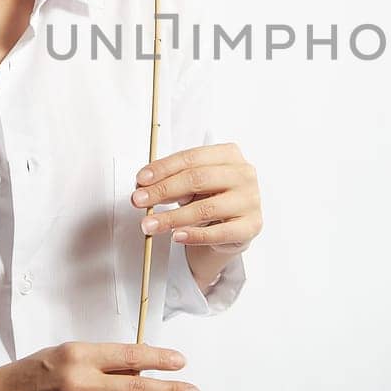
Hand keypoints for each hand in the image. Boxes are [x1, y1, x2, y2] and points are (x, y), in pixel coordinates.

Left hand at [131, 142, 262, 254]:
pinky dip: (194, 235)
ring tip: (150, 224)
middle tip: (139, 201)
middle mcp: (243, 174)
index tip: (141, 180)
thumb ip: (174, 180)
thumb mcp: (195, 182)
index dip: (163, 168)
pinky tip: (176, 236)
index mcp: (229, 154)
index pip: (192, 158)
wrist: (235, 223)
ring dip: (172, 217)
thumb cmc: (213, 195)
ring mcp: (250, 200)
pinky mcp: (251, 226)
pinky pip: (219, 233)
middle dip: (164, 190)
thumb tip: (145, 187)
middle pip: (198, 179)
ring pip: (205, 208)